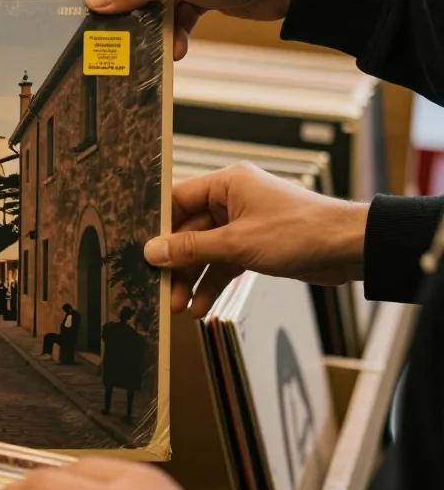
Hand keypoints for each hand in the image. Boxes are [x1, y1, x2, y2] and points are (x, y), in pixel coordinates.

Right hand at [144, 163, 368, 316]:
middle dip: (175, 263)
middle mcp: (232, 200)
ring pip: (205, 252)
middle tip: (159, 288)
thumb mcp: (236, 243)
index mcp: (227, 183)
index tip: (140, 251)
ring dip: (191, 279)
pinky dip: (213, 284)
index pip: (177, 200)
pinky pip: (223, 264)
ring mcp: (243, 224)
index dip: (158, 227)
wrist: (349, 250)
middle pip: (188, 231)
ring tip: (178, 305)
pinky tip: (201, 306)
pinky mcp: (254, 246)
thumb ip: (191, 248)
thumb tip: (152, 251)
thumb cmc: (299, 232)